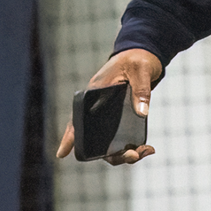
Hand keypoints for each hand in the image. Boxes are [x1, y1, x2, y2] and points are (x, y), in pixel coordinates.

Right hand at [55, 48, 163, 164]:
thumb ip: (141, 90)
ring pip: (110, 144)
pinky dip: (133, 147)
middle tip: (133, 155)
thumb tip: (141, 113)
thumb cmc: (137, 60)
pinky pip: (122, 140)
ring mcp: (109, 116)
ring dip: (125, 154)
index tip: (62, 153)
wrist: (145, 56)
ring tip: (146, 151)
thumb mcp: (141, 70)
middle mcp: (98, 108)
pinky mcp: (122, 119)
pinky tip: (147, 148)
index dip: (70, 137)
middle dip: (113, 154)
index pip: (78, 118)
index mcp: (95, 93)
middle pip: (96, 140)